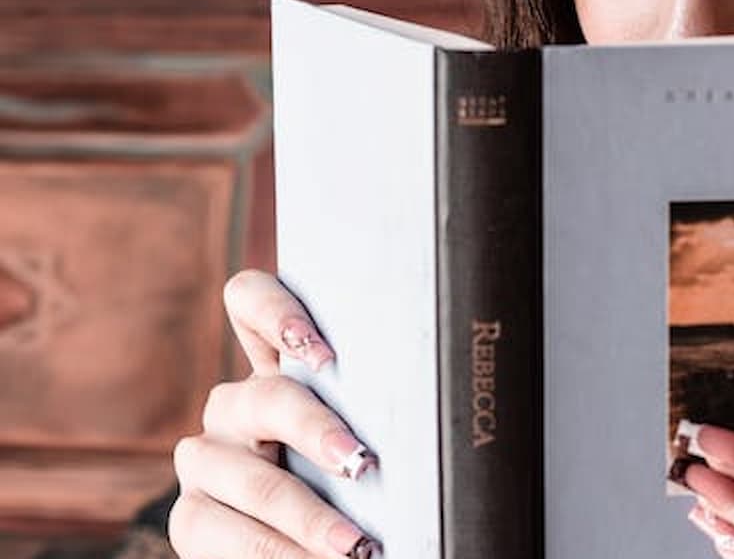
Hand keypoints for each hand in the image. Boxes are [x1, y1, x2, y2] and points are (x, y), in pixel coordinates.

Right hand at [169, 269, 379, 558]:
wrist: (313, 543)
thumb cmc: (363, 478)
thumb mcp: (365, 430)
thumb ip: (376, 405)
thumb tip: (441, 395)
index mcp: (277, 366)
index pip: (250, 300)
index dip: (277, 312)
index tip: (325, 352)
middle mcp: (235, 406)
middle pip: (264, 399)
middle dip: (317, 432)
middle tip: (362, 463)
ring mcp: (206, 460)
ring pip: (250, 479)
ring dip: (308, 517)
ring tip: (355, 545)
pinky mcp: (192, 517)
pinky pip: (219, 534)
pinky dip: (277, 555)